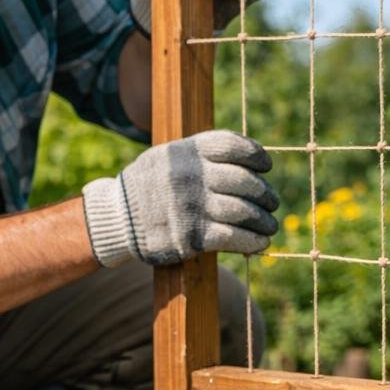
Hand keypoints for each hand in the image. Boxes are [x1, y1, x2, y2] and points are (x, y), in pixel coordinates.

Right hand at [81, 129, 279, 267]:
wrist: (117, 219)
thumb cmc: (149, 186)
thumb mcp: (168, 157)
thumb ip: (202, 155)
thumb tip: (249, 162)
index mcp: (187, 151)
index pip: (233, 146)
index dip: (257, 155)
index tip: (266, 166)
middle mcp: (191, 175)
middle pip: (245, 181)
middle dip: (265, 193)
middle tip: (272, 202)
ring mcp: (191, 206)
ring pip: (244, 211)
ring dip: (264, 221)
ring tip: (270, 226)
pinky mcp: (191, 235)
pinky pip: (233, 237)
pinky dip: (252, 241)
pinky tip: (260, 243)